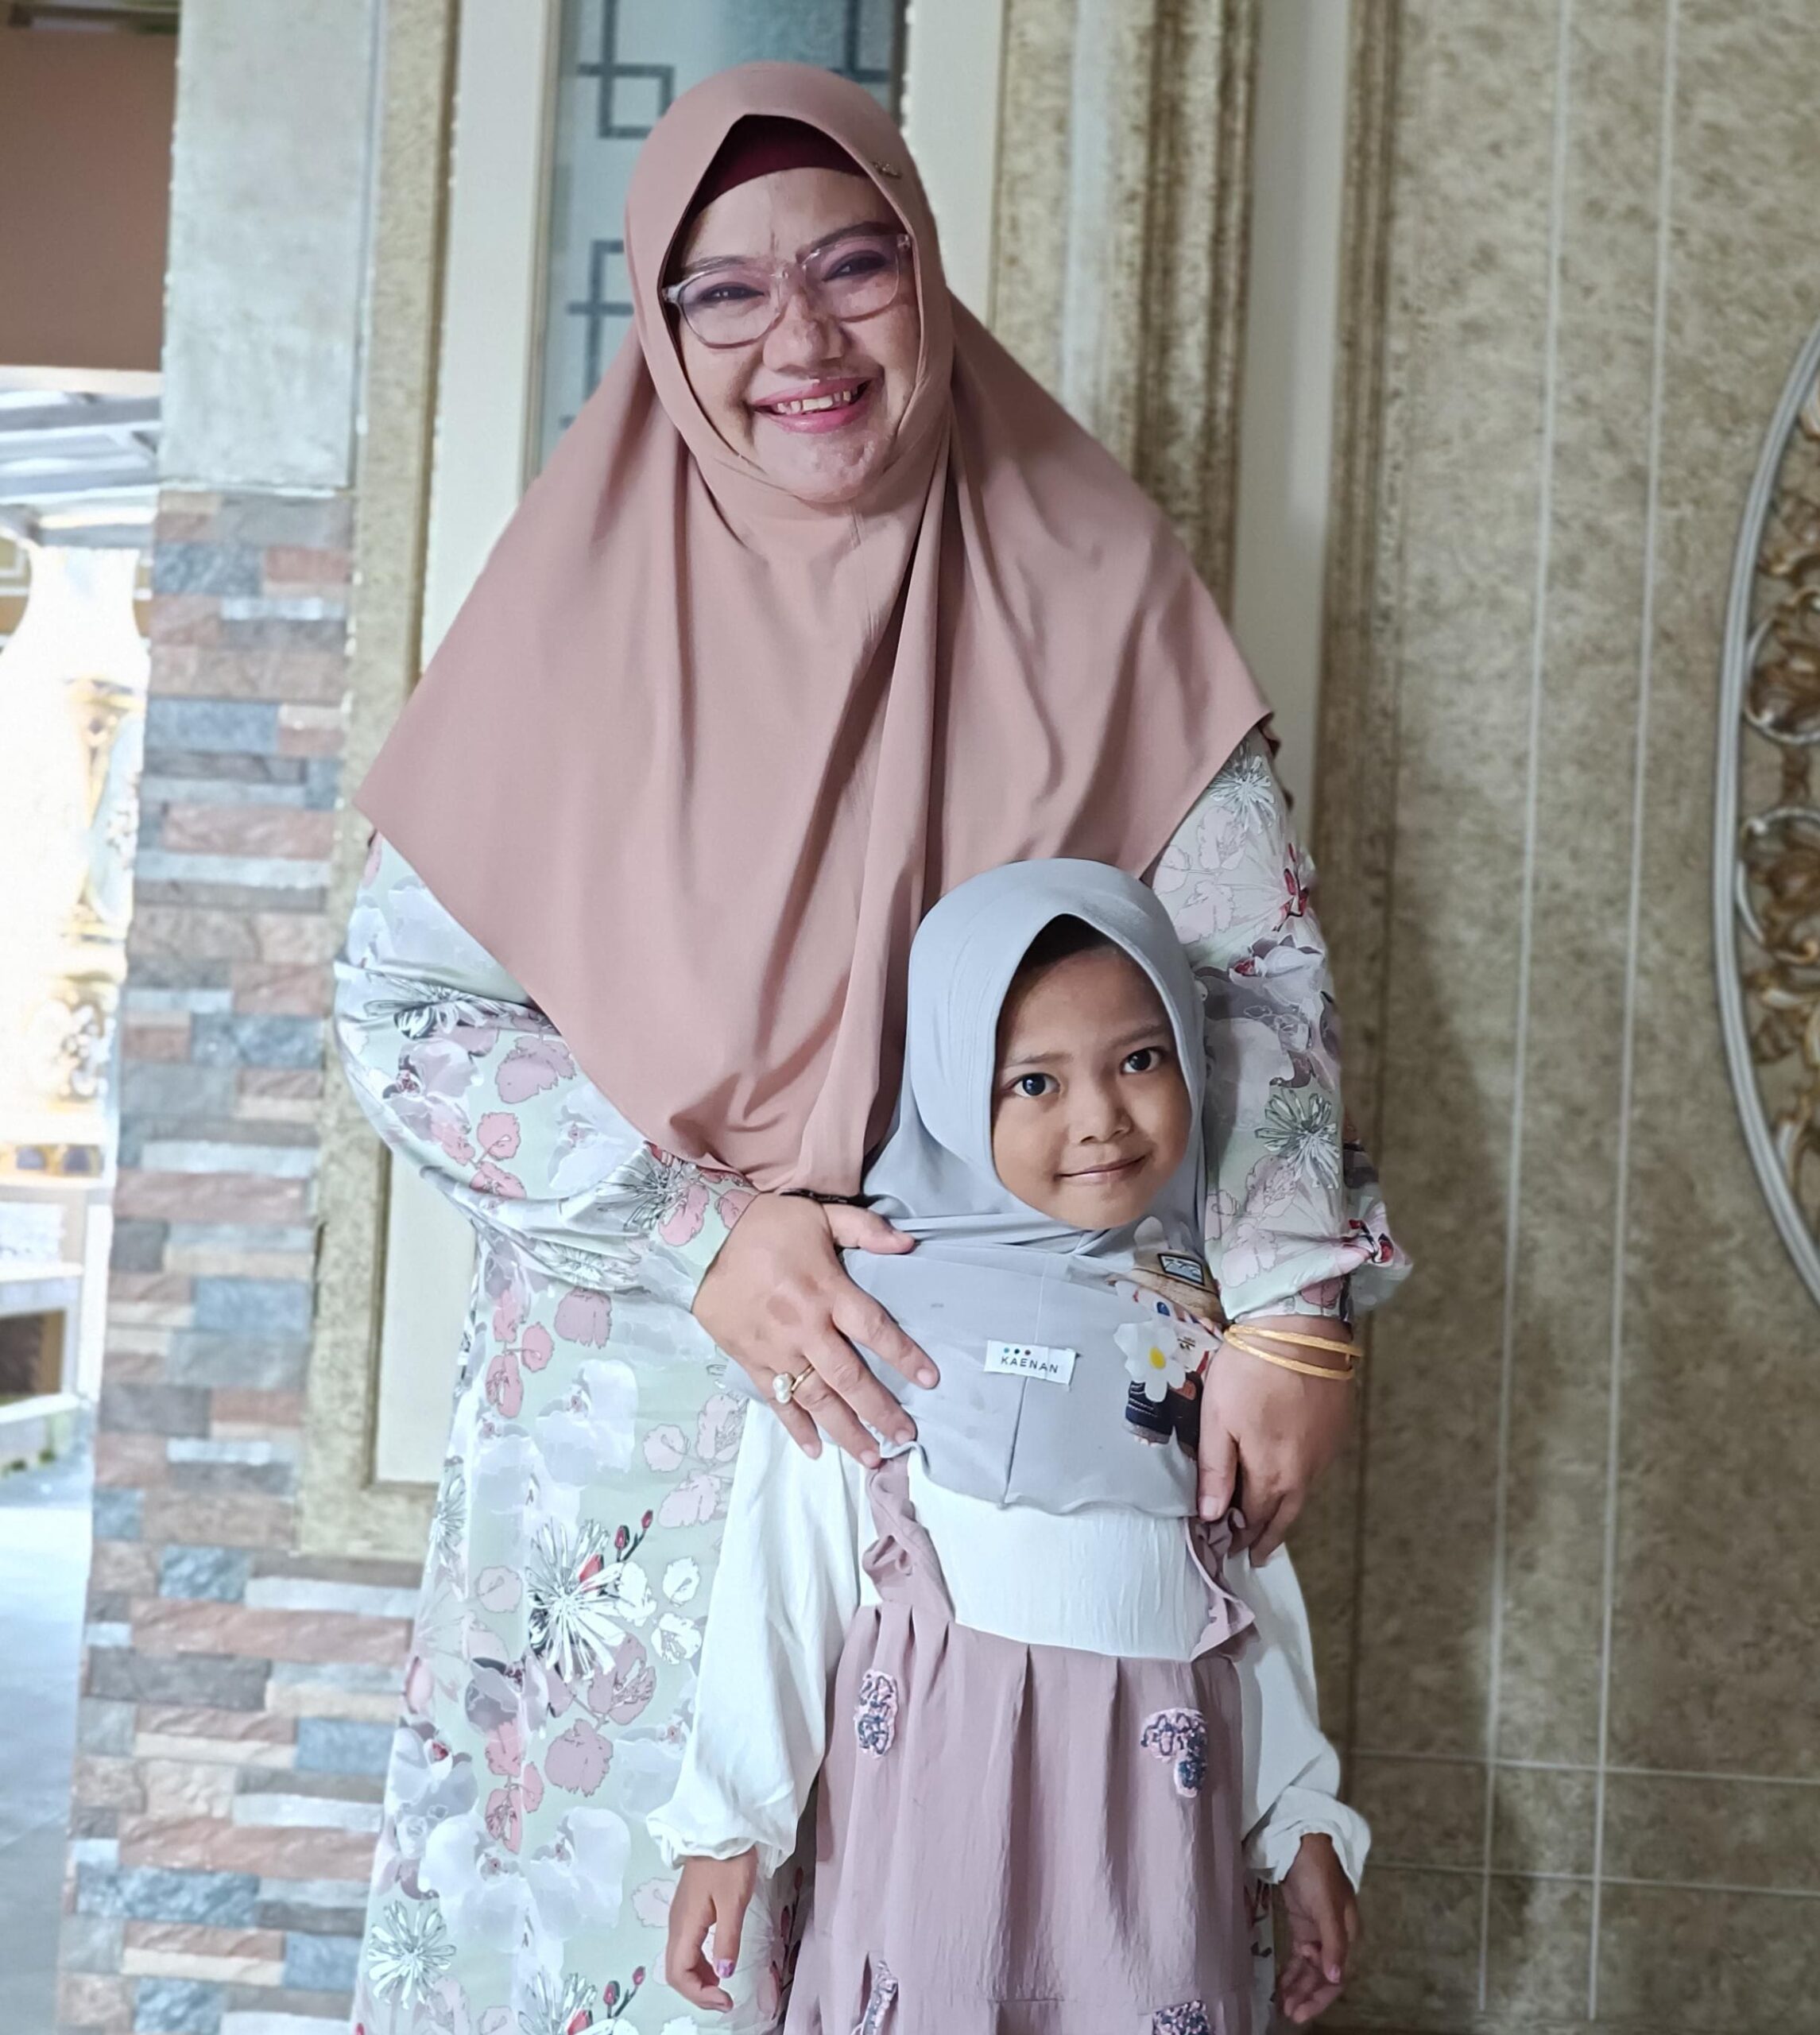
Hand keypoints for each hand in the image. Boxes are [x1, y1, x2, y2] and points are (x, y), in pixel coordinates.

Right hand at [665, 1849, 758, 2012]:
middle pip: (675, 1970)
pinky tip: (717, 1963)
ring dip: (698, 1979)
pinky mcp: (689, 1909)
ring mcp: (680, 1916)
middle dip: (698, 1992)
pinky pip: (687, 1946)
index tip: (726, 1999)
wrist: (721, 1826)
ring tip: (723, 1986)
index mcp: (684, 1924)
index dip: (699, 1995)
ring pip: (680, 1959)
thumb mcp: (734, 1901)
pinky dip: (700, 1962)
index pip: (679, 1974)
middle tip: (725, 2000)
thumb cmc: (729, 1862)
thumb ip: (727, 1939)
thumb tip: (723, 1974)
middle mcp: (676, 1923)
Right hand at [692, 1192, 937, 1465]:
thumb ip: (865, 1229)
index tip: (931, 1380)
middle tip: (905, 1437)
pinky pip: (777, 1399)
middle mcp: (805, 1328)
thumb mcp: (820, 1215)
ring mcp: (776, 1349)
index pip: (875, 1330)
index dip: (905, 1356)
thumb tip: (908, 1243)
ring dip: (846, 1430)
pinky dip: (795, 1426)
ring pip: (816, 1398)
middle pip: (850, 1377)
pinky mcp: (751, 1360)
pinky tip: (815, 1450)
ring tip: (871, 1456)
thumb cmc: (765, 1225)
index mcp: (827, 1291)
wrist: (701, 1238)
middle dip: (880, 1410)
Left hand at [1198, 1315, 1354, 1558]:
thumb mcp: (1218, 1418)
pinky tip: (1291, 1477)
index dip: (1239, 1536)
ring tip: (1270, 1522)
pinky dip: (1301, 1482)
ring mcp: (1326, 1452)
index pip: (1255, 1518)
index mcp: (1273, 1473)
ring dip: (1285, 1510)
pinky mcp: (1337, 1430)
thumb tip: (1211, 1515)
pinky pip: (1317, 1469)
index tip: (1227, 1549)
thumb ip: (1217, 1469)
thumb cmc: (1250, 1371)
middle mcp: (1305, 1472)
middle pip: (1285, 1516)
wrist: (1300, 1329)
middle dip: (1267, 1538)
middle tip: (1256, 1555)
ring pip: (1303, 1494)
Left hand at [1277, 1833, 1359, 2023]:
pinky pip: (1299, 1955)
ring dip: (1298, 1986)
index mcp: (1347, 1934)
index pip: (1336, 1976)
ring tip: (1283, 2004)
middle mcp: (1335, 1937)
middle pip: (1322, 1976)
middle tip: (1287, 2013)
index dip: (1319, 1997)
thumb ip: (1332, 1942)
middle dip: (1306, 1996)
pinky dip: (1292, 1970)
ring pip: (1310, 1968)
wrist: (1300, 1839)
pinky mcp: (1302, 1923)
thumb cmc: (1316, 1871)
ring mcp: (1318, 1930)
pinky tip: (1282, 1983)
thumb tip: (1335, 1977)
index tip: (1300, 2012)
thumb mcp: (1326, 1906)